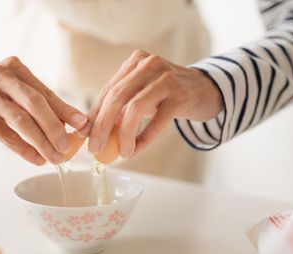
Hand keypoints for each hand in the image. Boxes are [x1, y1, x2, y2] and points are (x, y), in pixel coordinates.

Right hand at [0, 56, 87, 164]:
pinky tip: (36, 159)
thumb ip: (37, 103)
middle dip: (55, 126)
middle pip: (35, 103)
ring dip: (41, 141)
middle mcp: (1, 76)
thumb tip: (69, 125)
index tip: (83, 126)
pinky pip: (6, 136)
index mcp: (15, 68)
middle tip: (67, 146)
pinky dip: (23, 149)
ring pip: (21, 120)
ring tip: (55, 157)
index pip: (45, 92)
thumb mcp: (11, 90)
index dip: (66, 110)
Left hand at [85, 50, 222, 157]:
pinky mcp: (181, 95)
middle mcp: (149, 65)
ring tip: (122, 153)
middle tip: (95, 148)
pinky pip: (156, 121)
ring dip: (124, 135)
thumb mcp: (142, 95)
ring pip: (134, 109)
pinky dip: (143, 139)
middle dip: (102, 126)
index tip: (85, 137)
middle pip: (116, 97)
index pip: (108, 91)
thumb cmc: (167, 95)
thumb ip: (119, 108)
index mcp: (135, 62)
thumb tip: (91, 131)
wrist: (206, 90)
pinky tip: (136, 150)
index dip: (94, 115)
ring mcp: (166, 78)